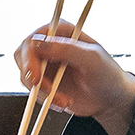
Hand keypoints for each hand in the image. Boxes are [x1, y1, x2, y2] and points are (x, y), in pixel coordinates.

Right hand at [14, 19, 134, 134]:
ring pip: (25, 75)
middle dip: (32, 77)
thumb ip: (66, 49)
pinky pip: (32, 91)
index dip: (29, 57)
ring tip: (64, 100)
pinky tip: (63, 103)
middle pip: (23, 55)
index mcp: (62, 31)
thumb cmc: (108, 75)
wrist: (111, 100)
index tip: (36, 76)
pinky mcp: (44, 82)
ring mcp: (46, 64)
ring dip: (42, 92)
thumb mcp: (92, 59)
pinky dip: (44, 100)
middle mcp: (50, 45)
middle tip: (48, 92)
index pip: (34, 38)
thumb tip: (37, 44)